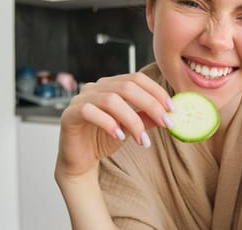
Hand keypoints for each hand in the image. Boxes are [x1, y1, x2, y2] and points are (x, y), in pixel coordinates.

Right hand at [55, 72, 172, 177]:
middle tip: (166, 123)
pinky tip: (119, 137)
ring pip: (111, 100)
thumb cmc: (104, 140)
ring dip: (132, 120)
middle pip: (127, 87)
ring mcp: (80, 99)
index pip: (136, 79)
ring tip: (142, 139)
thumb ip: (146, 118)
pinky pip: (90, 112)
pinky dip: (108, 123)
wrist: (80, 162)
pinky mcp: (70, 114)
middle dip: (150, 105)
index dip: (156, 91)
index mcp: (110, 85)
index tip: (172, 109)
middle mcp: (95, 88)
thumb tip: (170, 113)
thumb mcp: (131, 128)